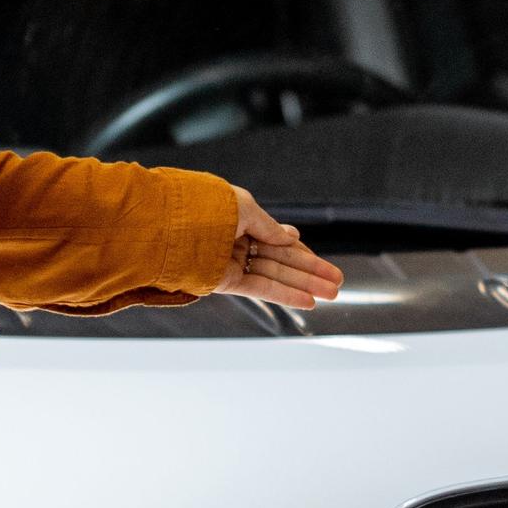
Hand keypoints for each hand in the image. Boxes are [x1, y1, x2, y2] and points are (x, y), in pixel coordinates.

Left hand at [216, 189, 344, 307]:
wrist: (169, 222)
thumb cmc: (204, 207)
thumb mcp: (245, 207)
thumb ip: (270, 227)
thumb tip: (292, 236)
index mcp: (240, 220)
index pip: (279, 241)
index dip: (303, 253)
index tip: (324, 266)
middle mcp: (237, 243)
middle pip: (282, 261)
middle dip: (311, 272)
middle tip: (337, 283)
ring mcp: (232, 263)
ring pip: (276, 276)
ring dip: (305, 286)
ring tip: (332, 293)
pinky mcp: (225, 282)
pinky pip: (261, 288)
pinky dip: (285, 294)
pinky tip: (308, 300)